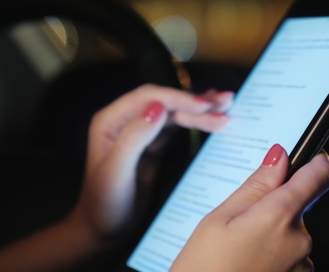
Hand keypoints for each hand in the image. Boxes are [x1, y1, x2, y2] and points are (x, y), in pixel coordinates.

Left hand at [70, 84, 233, 245]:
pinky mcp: (152, 146)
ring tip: (226, 104)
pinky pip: (175, 127)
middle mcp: (125, 121)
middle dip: (195, 103)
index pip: (149, 98)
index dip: (178, 98)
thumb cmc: (104, 205)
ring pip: (173, 113)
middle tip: (225, 103)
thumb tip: (159, 107)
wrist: (102, 231)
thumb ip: (135, 137)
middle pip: (165, 103)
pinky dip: (194, 122)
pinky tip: (210, 116)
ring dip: (199, 109)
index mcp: (110, 121)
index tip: (205, 105)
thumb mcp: (117, 172)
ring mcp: (140, 132)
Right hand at [171, 144, 328, 271]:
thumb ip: (256, 185)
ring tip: (239, 251)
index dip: (314, 162)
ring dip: (272, 235)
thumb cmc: (203, 270)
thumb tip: (280, 155)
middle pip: (299, 207)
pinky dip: (273, 257)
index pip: (320, 175)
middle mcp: (300, 241)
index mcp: (280, 216)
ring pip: (292, 234)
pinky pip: (291, 257)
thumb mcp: (219, 219)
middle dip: (274, 208)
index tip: (307, 158)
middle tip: (240, 223)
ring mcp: (302, 266)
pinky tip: (247, 265)